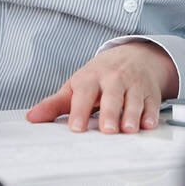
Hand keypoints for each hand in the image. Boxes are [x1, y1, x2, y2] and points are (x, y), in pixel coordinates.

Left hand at [26, 41, 178, 133]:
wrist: (134, 55)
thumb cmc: (101, 75)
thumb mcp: (76, 85)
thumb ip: (54, 104)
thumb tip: (32, 117)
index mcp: (91, 78)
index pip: (84, 94)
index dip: (79, 111)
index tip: (76, 127)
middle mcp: (113, 80)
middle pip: (112, 96)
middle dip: (110, 113)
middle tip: (107, 130)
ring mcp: (134, 85)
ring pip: (134, 100)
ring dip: (132, 115)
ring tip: (128, 129)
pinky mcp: (150, 92)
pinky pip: (152, 103)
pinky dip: (152, 114)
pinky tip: (148, 124)